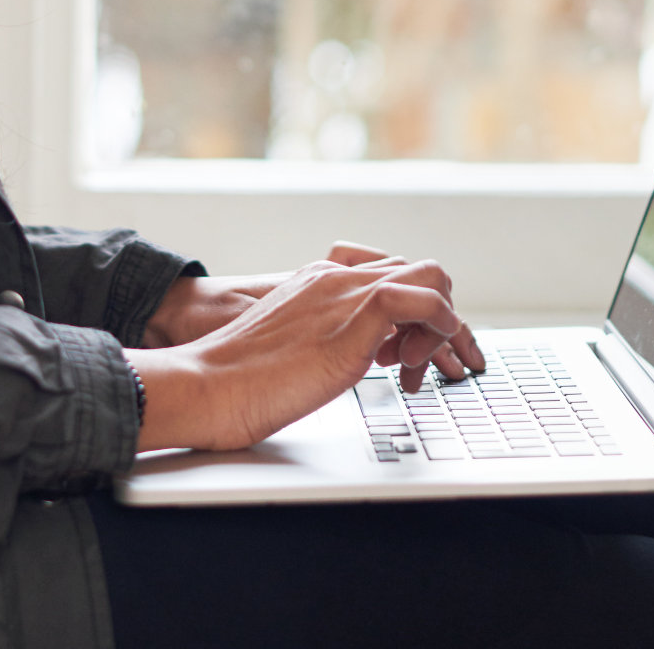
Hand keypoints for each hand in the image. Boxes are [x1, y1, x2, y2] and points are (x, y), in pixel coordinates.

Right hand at [126, 252, 481, 452]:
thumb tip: (337, 359)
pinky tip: (412, 364)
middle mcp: (336, 276)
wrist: (210, 384)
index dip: (409, 311)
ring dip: (443, 324)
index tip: (404, 354)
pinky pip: (422, 300)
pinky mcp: (356, 320)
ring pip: (430, 277)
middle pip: (418, 270)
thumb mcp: (288, 346)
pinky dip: (438, 328)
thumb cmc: (237, 379)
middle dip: (438, 316)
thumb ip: (317, 338)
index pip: (390, 273)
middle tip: (422, 364)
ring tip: (419, 370)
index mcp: (318, 279)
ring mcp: (347, 294)